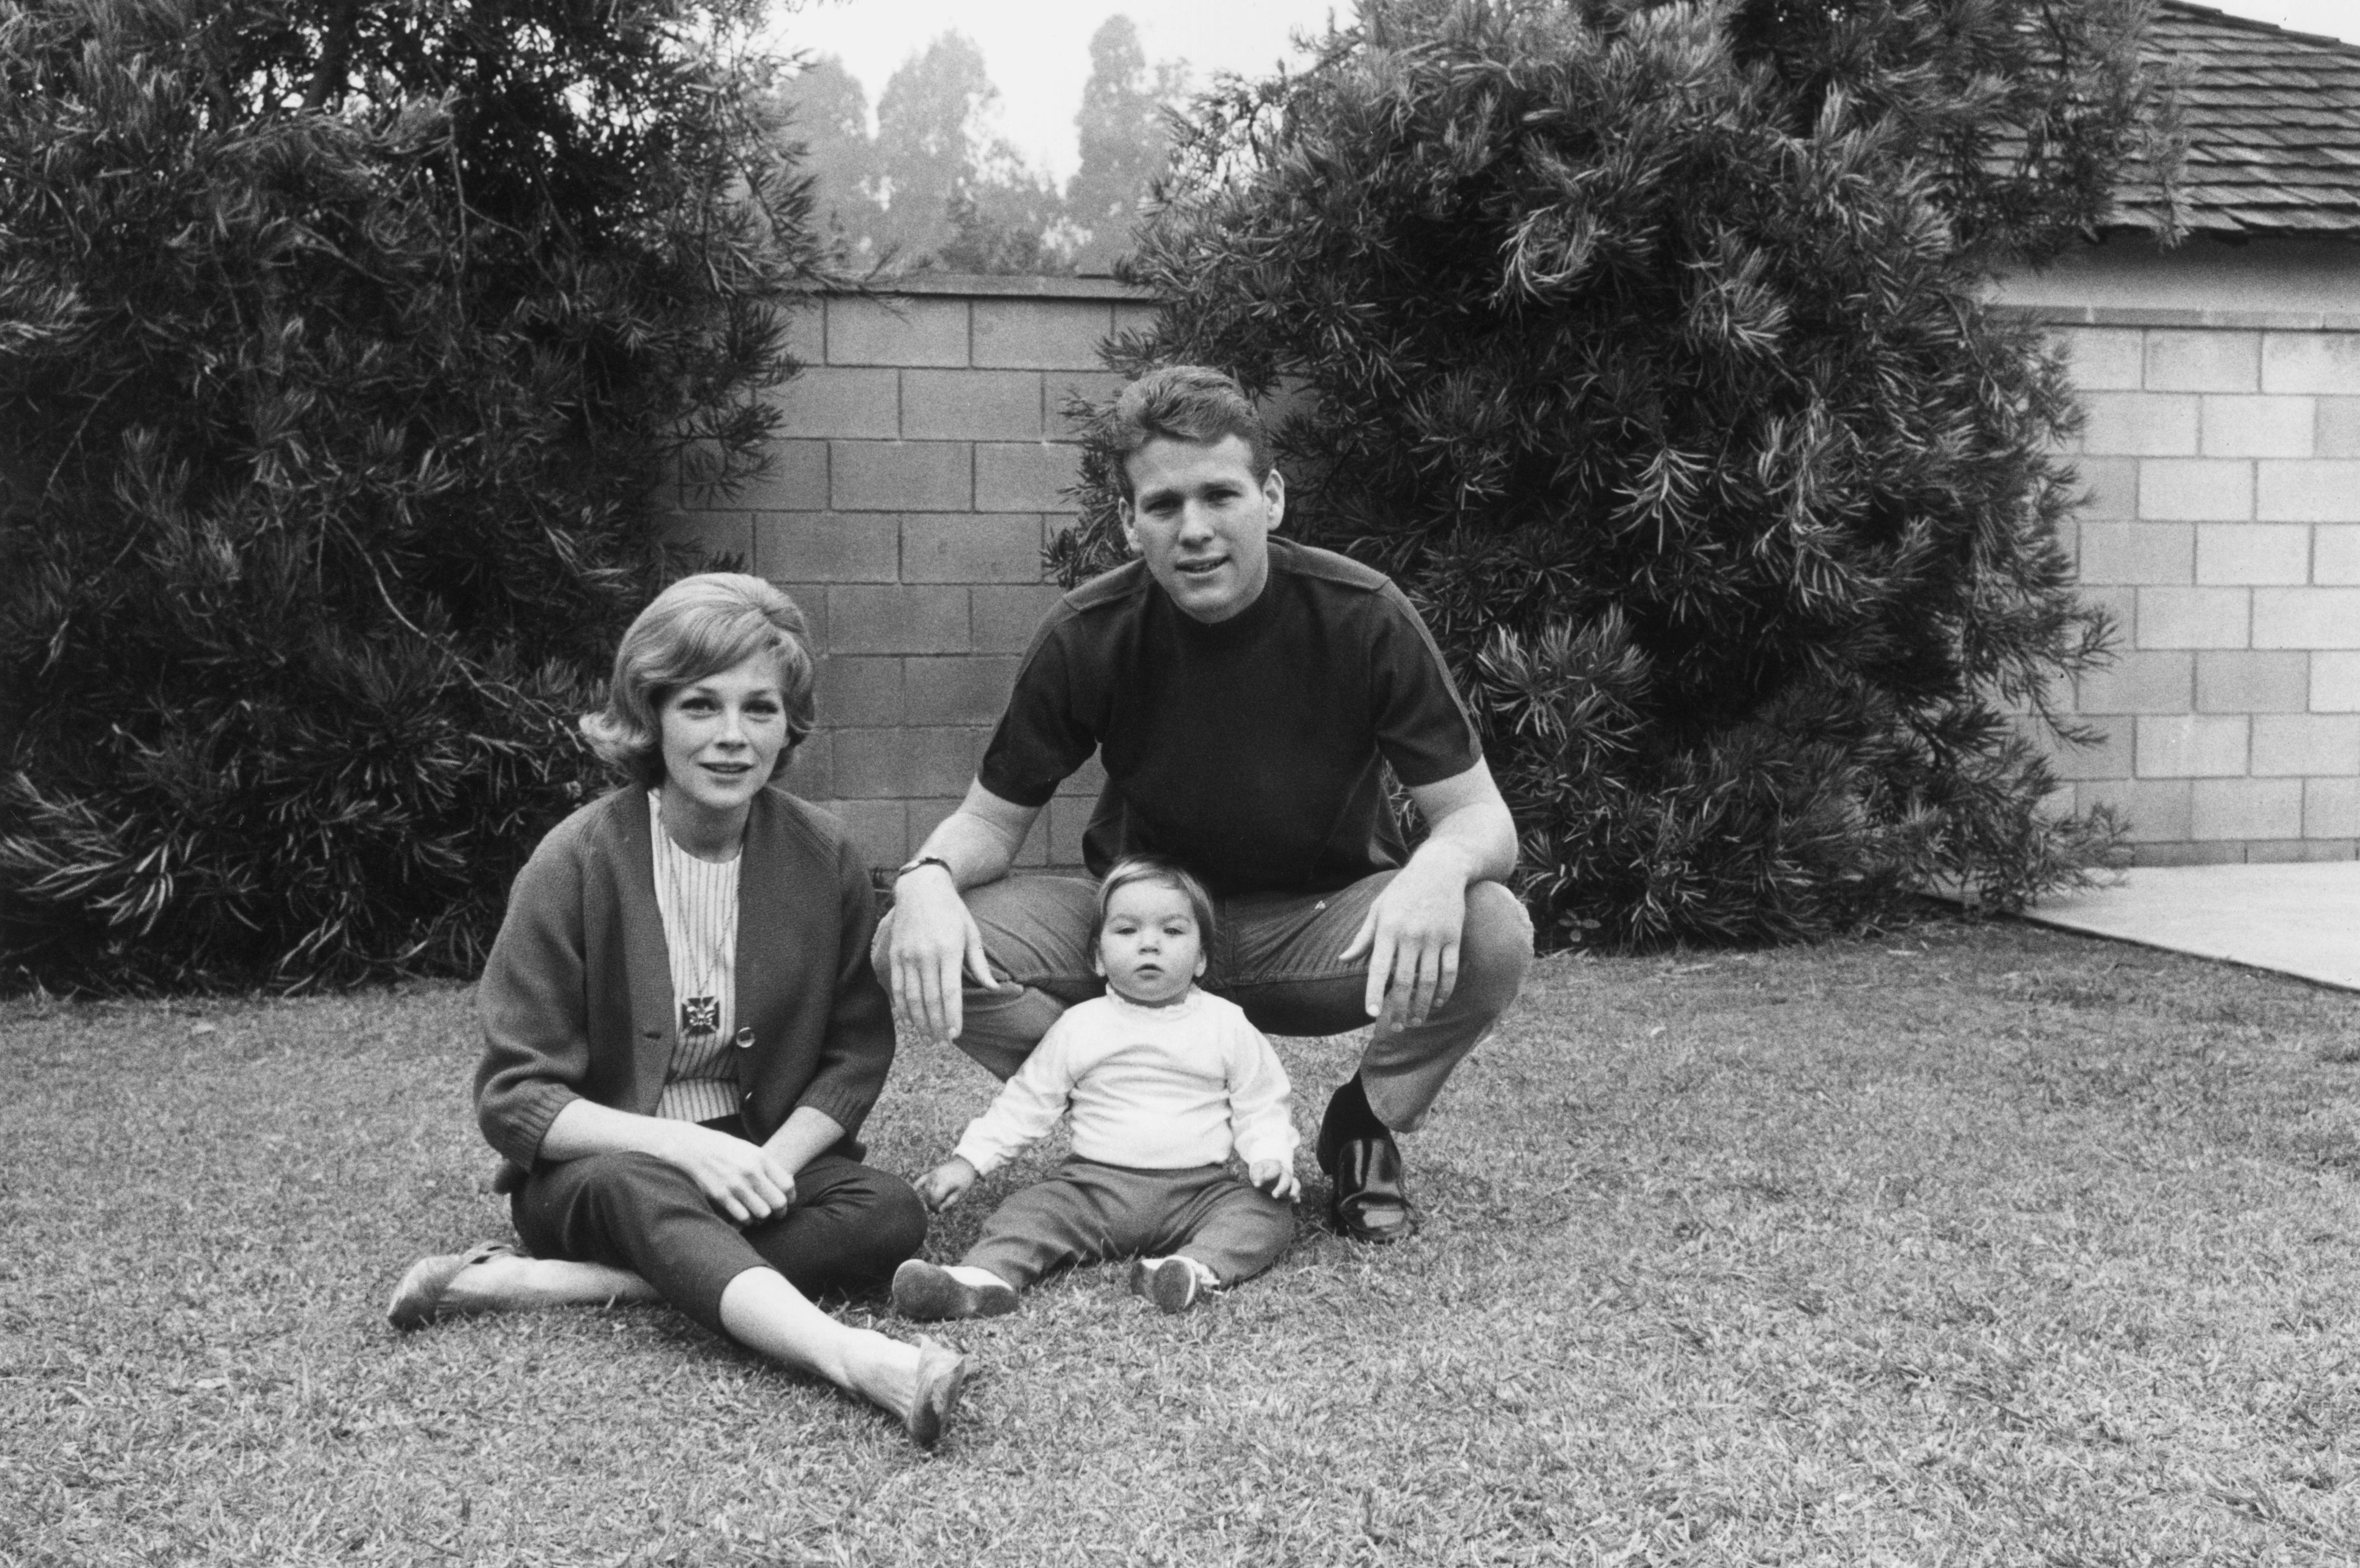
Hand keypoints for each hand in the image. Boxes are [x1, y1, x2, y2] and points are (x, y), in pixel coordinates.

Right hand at [662, 1123, 797, 1224]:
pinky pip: (743, 1217)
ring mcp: (736, 1185)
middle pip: (778, 1202)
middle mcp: (751, 1172)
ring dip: (762, 1217)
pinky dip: (746, 1220)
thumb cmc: (722, 1149)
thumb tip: (786, 1184)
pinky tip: (743, 1215)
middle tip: (776, 1214)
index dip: (790, 1197)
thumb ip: (766, 1166)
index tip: (787, 1201)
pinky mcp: (721, 1196)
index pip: (787, 1185)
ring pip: (763, 1213)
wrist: (691, 1147)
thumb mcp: (748, 1150)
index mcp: (761, 1158)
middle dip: (780, 1211)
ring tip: (758, 1215)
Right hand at [888, 866, 1008, 1046]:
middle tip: (942, 1042)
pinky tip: (909, 1019)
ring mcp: (908, 955)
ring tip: (927, 1036)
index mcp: (949, 950)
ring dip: (919, 1020)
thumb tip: (993, 988)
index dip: (952, 1016)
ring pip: (911, 997)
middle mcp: (927, 955)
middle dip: (936, 1025)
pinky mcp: (895, 955)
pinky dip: (902, 1006)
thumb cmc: (952, 911)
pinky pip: (896, 986)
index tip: (955, 1035)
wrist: (921, 888)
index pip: (951, 992)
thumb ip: (979, 964)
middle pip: (930, 999)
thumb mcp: (971, 933)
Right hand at [915, 1157, 978, 1211]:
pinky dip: (918, 1185)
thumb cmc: (964, 1181)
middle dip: (932, 1205)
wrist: (965, 1165)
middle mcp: (936, 1178)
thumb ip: (949, 1203)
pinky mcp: (931, 1173)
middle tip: (938, 1211)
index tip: (939, 1212)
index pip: (934, 1199)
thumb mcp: (960, 1193)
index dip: (935, 1208)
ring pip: (925, 1191)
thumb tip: (939, 1211)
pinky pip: (922, 1179)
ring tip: (937, 1204)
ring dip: (928, 1199)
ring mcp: (933, 1175)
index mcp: (944, 1183)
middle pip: (928, 1196)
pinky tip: (914, 1189)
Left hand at [1249, 1157, 1298, 1202]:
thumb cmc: (1260, 1171)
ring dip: (1294, 1190)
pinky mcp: (1291, 1189)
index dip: (1268, 1176)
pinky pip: (1296, 1192)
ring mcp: (1290, 1181)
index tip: (1258, 1185)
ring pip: (1295, 1184)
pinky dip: (1297, 1197)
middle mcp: (1285, 1173)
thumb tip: (1257, 1185)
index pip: (1275, 1170)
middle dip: (1281, 1188)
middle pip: (1286, 1179)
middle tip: (1274, 1196)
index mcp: (1276, 1166)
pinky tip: (1297, 1201)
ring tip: (1292, 1196)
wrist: (1266, 1172)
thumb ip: (1257, 1175)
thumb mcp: (1257, 1170)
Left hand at [1338, 848, 1470, 1035]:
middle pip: (1405, 980)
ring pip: (1429, 980)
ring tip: (1416, 1021)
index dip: (1374, 992)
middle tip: (1396, 1027)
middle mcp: (1411, 934)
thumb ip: (1363, 937)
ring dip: (1423, 1005)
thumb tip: (1343, 960)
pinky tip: (1437, 1002)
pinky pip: (1450, 971)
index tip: (1371, 1014)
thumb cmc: (1403, 890)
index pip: (1378, 967)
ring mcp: (1435, 936)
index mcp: (1388, 928)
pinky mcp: (1454, 937)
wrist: (1440, 868)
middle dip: (1400, 1008)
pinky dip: (1444, 990)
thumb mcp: (1378, 908)